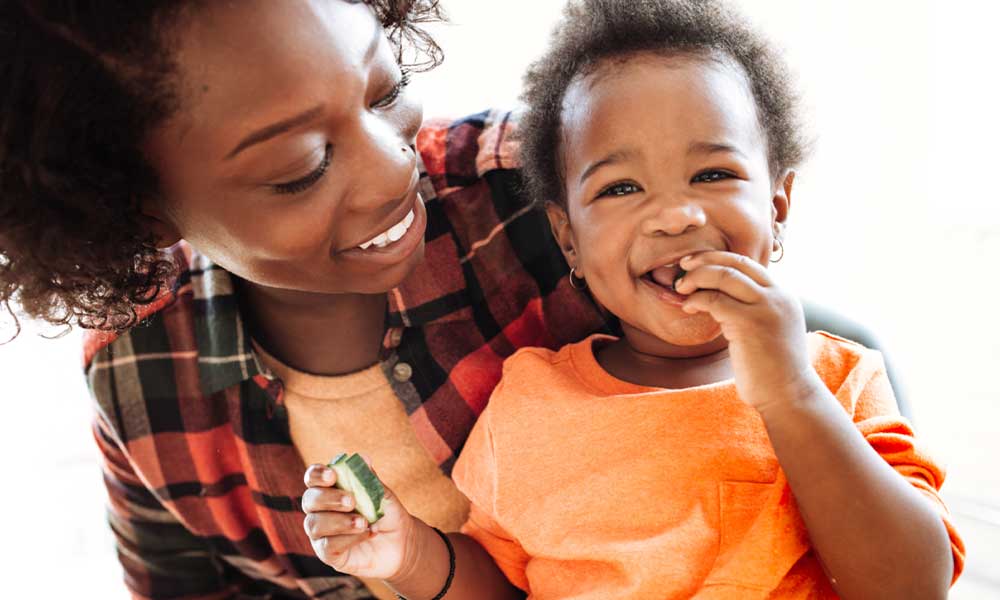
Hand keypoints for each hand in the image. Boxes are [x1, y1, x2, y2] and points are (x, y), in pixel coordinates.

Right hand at [301, 461, 416, 579]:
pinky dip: (348, 538)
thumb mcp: (382, 494)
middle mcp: (320, 511)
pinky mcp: (329, 554)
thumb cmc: (387, 514)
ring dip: (339, 521)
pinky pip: (327, 546)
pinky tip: (368, 533)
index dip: (318, 475)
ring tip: (364, 521)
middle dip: (328, 498)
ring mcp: (322, 534)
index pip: (313, 478)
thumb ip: (369, 478)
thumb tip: (362, 458)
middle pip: (309, 500)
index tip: (333, 475)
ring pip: (315, 525)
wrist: (402, 543)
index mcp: (329, 490)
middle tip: (352, 500)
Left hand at [673, 251, 818, 410]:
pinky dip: (697, 299)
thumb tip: (722, 298)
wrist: (789, 395)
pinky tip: (688, 307)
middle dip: (704, 260)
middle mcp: (778, 296)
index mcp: (783, 295)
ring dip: (696, 278)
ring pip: (724, 275)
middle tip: (683, 266)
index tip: (696, 263)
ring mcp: (766, 308)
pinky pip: (715, 300)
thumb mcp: (769, 329)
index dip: (718, 258)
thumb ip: (753, 309)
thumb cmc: (772, 369)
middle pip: (735, 262)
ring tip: (680, 288)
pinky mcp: (750, 323)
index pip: (747, 262)